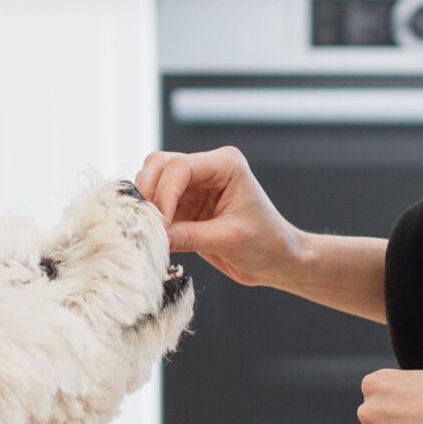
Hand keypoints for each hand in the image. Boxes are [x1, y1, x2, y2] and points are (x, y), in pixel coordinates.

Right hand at [135, 146, 304, 288]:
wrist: (276, 259)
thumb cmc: (266, 243)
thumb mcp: (229, 240)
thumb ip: (189, 236)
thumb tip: (153, 237)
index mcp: (225, 164)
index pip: (180, 166)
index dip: (164, 193)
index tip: (162, 224)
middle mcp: (207, 168)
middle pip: (159, 165)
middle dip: (149, 193)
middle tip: (148, 225)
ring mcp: (193, 186)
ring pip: (152, 181)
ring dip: (146, 205)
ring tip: (150, 232)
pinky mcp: (183, 205)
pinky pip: (155, 204)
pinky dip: (149, 218)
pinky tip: (154, 236)